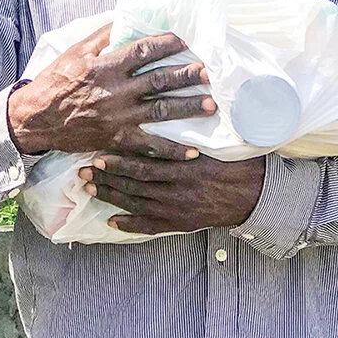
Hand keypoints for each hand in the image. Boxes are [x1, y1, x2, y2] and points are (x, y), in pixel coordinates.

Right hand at [7, 25, 214, 157]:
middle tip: (207, 72)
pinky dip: (171, 152)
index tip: (184, 41)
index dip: (166, 44)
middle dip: (187, 76)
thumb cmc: (56, 81)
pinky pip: (148, 148)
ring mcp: (118, 118)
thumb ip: (103, 36)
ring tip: (211, 105)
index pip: (143, 51)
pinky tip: (192, 153)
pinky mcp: (116, 141)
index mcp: (106, 67)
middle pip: (159, 81)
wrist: (36, 119)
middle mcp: (115, 92)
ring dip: (188, 108)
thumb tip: (125, 18)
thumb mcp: (76, 51)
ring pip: (160, 112)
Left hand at [78, 153, 266, 234]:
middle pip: (134, 183)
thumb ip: (187, 135)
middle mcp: (176, 189)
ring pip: (136, 203)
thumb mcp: (213, 143)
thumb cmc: (236, 163)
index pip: (143, 163)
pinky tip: (111, 221)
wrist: (255, 194)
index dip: (118, 160)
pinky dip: (129, 224)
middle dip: (106, 178)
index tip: (97, 154)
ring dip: (111, 196)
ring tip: (90, 190)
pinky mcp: (180, 223)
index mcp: (183, 166)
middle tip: (82, 172)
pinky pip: (150, 226)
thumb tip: (166, 111)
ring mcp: (177, 209)